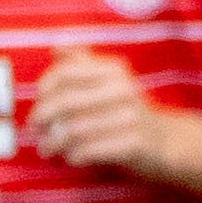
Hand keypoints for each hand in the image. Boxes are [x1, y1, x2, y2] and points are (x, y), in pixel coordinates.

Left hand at [31, 51, 167, 175]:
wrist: (165, 140)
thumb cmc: (126, 110)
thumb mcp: (109, 81)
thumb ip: (82, 63)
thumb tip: (57, 45)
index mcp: (114, 70)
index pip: (64, 73)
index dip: (43, 90)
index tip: (38, 104)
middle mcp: (124, 89)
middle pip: (65, 102)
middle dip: (42, 119)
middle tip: (35, 131)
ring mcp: (131, 117)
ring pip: (73, 130)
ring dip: (53, 143)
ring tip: (47, 149)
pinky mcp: (134, 144)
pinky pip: (89, 150)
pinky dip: (74, 155)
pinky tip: (72, 157)